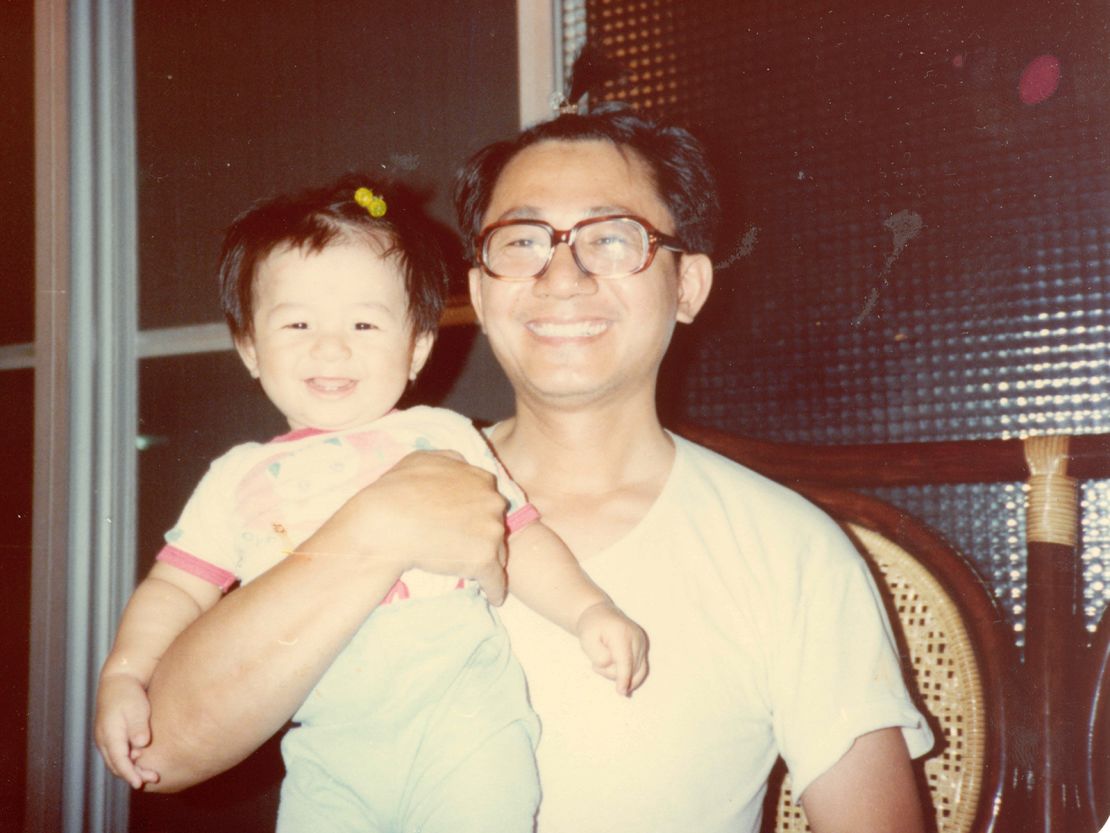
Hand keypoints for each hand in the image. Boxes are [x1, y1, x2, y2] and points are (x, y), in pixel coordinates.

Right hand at [94, 673, 159, 788]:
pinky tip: (141, 761)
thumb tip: (140, 745)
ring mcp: (104, 738)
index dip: (129, 773)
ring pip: (115, 761)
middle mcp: (103, 739)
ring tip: (150, 774)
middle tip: (153, 778)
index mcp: (109, 733)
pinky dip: (127, 762)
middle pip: (116, 765)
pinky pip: (116, 755)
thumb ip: (138, 728)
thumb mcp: (136, 708)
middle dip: (133, 774)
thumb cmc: (129, 693)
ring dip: (130, 769)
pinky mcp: (110, 736)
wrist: (118, 680)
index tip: (139, 783)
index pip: (118, 760)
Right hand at [316, 450, 509, 603]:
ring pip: (498, 551)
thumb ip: (449, 460)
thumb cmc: (398, 490)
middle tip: (467, 547)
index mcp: (481, 478)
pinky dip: (495, 589)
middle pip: (495, 524)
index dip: (477, 513)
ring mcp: (491, 531)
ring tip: (478, 572)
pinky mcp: (484, 559)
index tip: (467, 524)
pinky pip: (496, 580)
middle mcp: (492, 502)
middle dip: (484, 535)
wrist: (387, 523)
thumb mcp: (423, 459)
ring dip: (489, 560)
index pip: (488, 499)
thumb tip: (462, 464)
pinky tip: (493, 596)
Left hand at [575, 601, 649, 695]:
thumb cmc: (592, 628)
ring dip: (617, 673)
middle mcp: (636, 637)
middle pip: (629, 669)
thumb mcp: (586, 639)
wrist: (601, 615)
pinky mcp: (643, 648)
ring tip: (605, 661)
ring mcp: (642, 642)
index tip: (622, 691)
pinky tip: (617, 673)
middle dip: (611, 673)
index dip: (624, 677)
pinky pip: (640, 670)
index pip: (625, 660)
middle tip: (596, 663)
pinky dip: (628, 675)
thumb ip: (598, 655)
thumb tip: (611, 665)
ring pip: (635, 672)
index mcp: (621, 633)